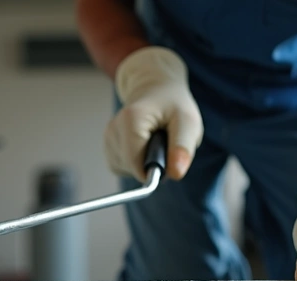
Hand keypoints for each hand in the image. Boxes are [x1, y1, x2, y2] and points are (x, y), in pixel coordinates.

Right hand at [105, 47, 202, 180]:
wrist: (155, 89)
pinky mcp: (108, 146)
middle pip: (131, 168)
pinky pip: (123, 167)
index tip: (168, 154)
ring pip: (127, 170)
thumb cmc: (173, 105)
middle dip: (151, 165)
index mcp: (130, 120)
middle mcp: (113, 129)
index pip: (137, 165)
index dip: (156, 169)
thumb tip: (176, 175)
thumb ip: (182, 147)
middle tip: (164, 144)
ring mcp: (108, 138)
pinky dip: (136, 162)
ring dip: (144, 163)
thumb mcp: (188, 122)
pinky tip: (145, 146)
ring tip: (155, 142)